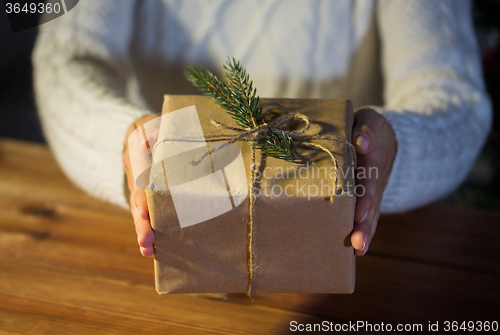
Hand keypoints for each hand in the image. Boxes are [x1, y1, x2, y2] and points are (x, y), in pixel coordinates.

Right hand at [123, 114, 159, 256]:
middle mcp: (134, 172)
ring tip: (147, 250)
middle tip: (146, 241)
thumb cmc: (156, 125)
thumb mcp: (155, 121)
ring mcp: (138, 185)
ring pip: (139, 210)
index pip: (139, 175)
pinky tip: (152, 249)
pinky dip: (148, 228)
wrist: (143, 131)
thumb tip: (151, 140)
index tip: (144, 212)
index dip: (142, 195)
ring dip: (143, 230)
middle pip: (137, 199)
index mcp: (136, 154)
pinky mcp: (145, 195)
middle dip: (141, 221)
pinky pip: (145, 212)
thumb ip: (155, 128)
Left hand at [350, 108, 396, 255]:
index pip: (369, 179)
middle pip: (371, 203)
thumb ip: (366, 129)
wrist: (387, 138)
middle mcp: (377, 179)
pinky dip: (366, 232)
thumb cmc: (368, 128)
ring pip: (372, 215)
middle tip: (358, 242)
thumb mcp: (369, 120)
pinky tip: (358, 251)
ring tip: (359, 250)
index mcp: (373, 159)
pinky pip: (370, 217)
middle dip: (365, 224)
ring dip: (366, 232)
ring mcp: (376, 192)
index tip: (359, 213)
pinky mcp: (371, 200)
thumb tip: (361, 143)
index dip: (364, 197)